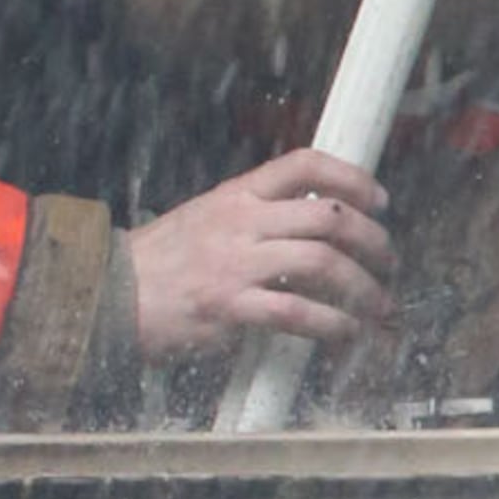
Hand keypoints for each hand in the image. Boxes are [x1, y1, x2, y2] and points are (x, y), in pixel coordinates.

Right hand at [126, 148, 393, 365]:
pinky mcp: (229, 307)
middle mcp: (240, 222)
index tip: (380, 200)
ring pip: (323, 263)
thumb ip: (257, 218)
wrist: (111, 295)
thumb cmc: (161, 263)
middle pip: (329, 217)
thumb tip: (315, 227)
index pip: (304, 165)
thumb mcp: (208, 219)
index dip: (353, 178)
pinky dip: (332, 325)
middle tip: (388, 262)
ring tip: (377, 305)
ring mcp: (235, 264)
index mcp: (237, 195)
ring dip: (363, 287)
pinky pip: (297, 313)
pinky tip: (344, 333)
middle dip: (373, 242)